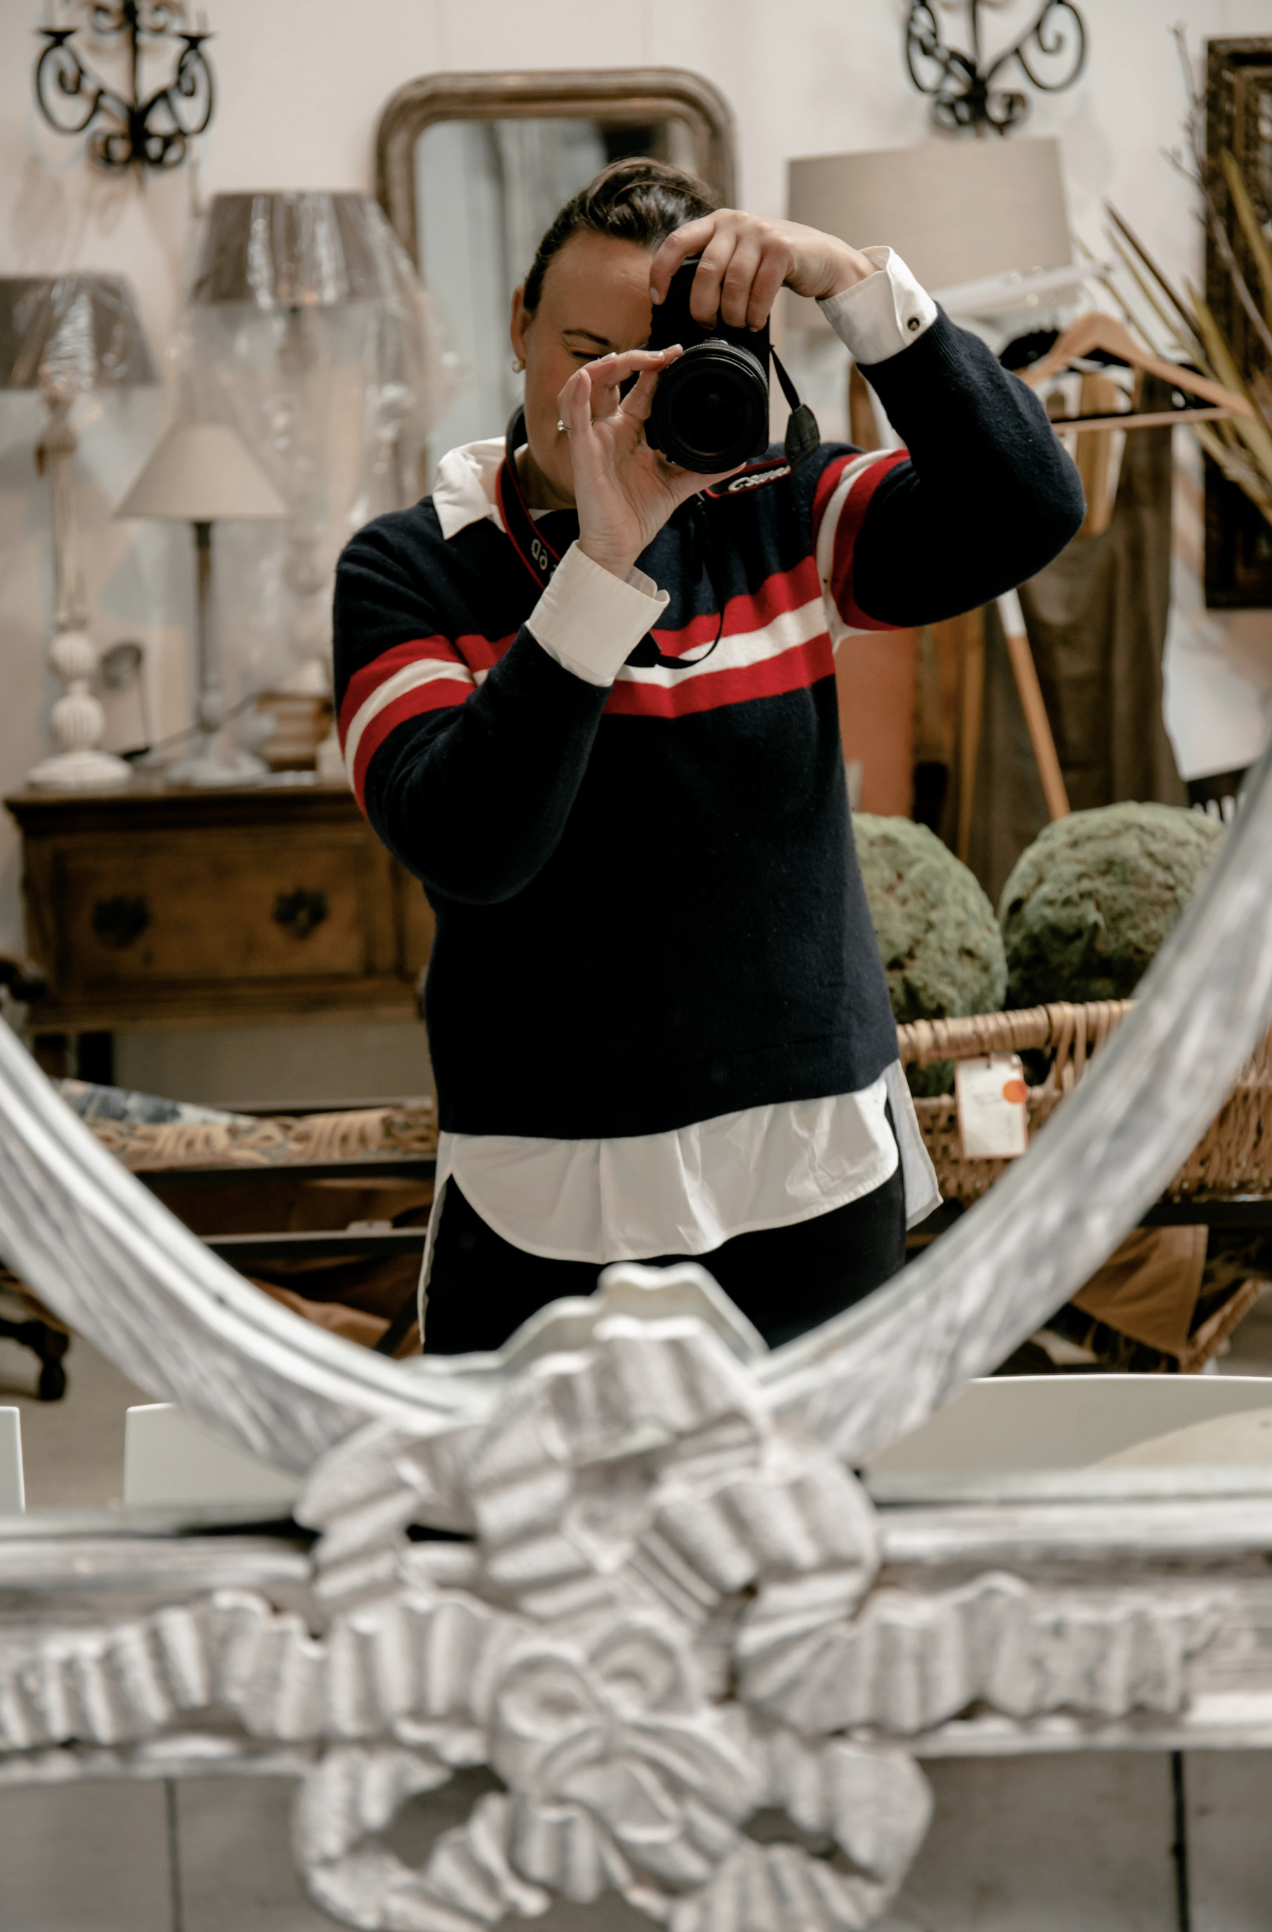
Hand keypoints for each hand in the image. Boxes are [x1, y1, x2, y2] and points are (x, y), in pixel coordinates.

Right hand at [558, 347, 743, 579]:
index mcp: (631, 431)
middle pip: (613, 378)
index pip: (642, 388)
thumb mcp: (678, 485)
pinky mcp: (582, 453)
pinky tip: (584, 380)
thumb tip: (738, 460)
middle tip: (662, 354)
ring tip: (625, 358)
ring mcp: (594, 438)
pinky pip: (574, 418)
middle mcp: (610, 429)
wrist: (619, 546)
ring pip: (588, 387)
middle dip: (634, 359)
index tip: (678, 354)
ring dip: (603, 367)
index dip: (656, 368)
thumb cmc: (637, 516)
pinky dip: (576, 395)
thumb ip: (705, 469)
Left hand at [649, 210, 876, 331]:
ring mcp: (759, 233)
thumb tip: (683, 303)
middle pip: (705, 272)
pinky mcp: (782, 249)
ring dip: (733, 314)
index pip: (677, 243)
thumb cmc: (773, 265)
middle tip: (709, 325)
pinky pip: (759, 290)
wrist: (821, 258)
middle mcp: (735, 222)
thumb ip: (715, 266)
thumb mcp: (738, 256)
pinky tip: (755, 322)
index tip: (658, 299)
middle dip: (703, 308)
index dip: (661, 272)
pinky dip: (754, 313)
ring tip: (738, 325)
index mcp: (716, 223)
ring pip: (733, 284)